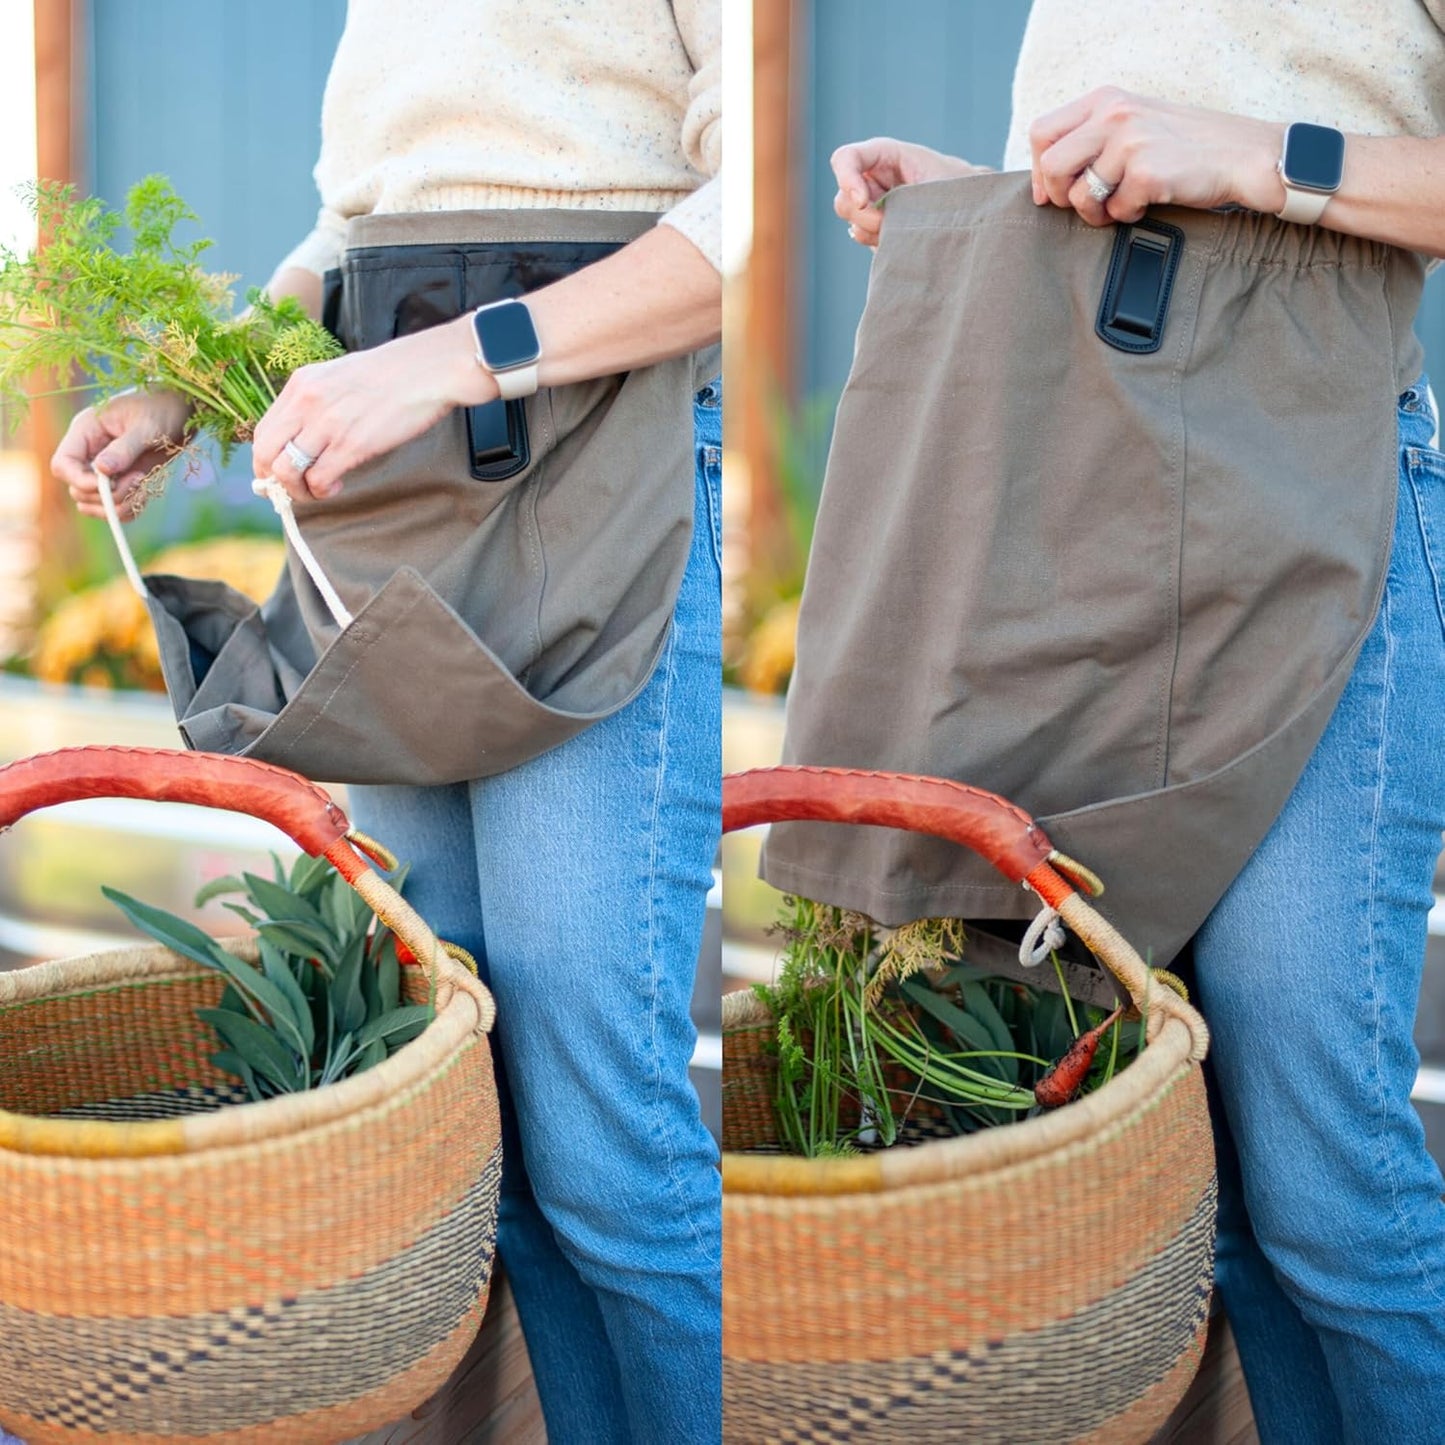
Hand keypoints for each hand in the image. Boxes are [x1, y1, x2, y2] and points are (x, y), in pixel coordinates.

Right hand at [51, 389, 191, 520]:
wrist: (180, 411)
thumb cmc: (162, 409)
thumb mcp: (146, 426)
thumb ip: (125, 449)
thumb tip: (102, 470)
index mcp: (85, 432)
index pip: (62, 465)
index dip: (80, 481)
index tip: (108, 484)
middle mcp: (90, 453)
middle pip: (78, 490)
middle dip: (107, 495)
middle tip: (139, 477)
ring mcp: (105, 470)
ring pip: (94, 503)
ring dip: (120, 504)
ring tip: (144, 482)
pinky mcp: (122, 481)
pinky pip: (115, 507)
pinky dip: (129, 508)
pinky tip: (146, 492)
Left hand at [251, 316, 494, 500]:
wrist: (427, 371)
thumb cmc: (393, 374)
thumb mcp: (340, 376)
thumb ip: (317, 402)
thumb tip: (307, 434)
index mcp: (300, 384)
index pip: (263, 431)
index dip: (264, 460)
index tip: (276, 475)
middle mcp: (306, 403)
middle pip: (266, 453)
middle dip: (274, 481)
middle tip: (292, 490)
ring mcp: (327, 425)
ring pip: (287, 471)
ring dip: (298, 491)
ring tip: (318, 490)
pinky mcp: (351, 445)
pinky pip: (319, 479)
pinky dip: (323, 491)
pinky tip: (337, 485)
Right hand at [831, 137, 988, 245]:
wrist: (973, 204)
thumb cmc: (957, 187)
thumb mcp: (934, 189)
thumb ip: (901, 204)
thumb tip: (859, 230)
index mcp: (885, 155)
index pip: (845, 159)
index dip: (846, 180)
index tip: (863, 202)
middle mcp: (872, 177)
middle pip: (843, 200)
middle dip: (865, 218)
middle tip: (892, 225)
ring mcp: (871, 202)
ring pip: (852, 222)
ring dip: (875, 233)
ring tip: (906, 230)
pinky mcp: (876, 223)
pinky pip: (864, 237)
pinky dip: (880, 242)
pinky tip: (902, 237)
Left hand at [1029, 87, 1284, 224]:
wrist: (1243, 155)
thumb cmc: (1184, 147)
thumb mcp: (1134, 123)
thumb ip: (1092, 138)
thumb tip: (1043, 178)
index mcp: (1106, 99)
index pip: (1041, 132)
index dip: (1038, 169)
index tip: (1051, 192)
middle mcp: (1114, 114)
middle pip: (1051, 166)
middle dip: (1060, 197)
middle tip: (1086, 206)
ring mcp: (1130, 141)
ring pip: (1078, 196)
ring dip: (1096, 213)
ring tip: (1121, 205)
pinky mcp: (1147, 171)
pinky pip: (1114, 210)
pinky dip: (1127, 216)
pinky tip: (1147, 203)